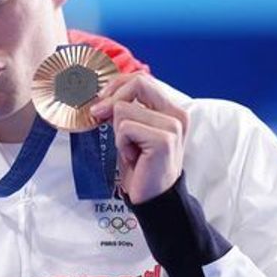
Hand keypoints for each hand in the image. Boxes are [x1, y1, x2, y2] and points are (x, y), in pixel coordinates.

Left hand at [90, 72, 188, 204]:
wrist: (152, 197)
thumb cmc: (140, 163)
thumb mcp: (132, 129)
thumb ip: (125, 107)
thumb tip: (100, 96)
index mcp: (171, 109)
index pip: (142, 79)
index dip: (117, 85)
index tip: (102, 100)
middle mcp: (177, 114)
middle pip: (137, 83)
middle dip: (112, 99)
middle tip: (100, 116)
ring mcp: (172, 126)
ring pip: (124, 109)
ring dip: (118, 131)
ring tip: (130, 149)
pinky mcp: (163, 140)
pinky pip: (125, 127)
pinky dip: (121, 143)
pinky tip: (134, 157)